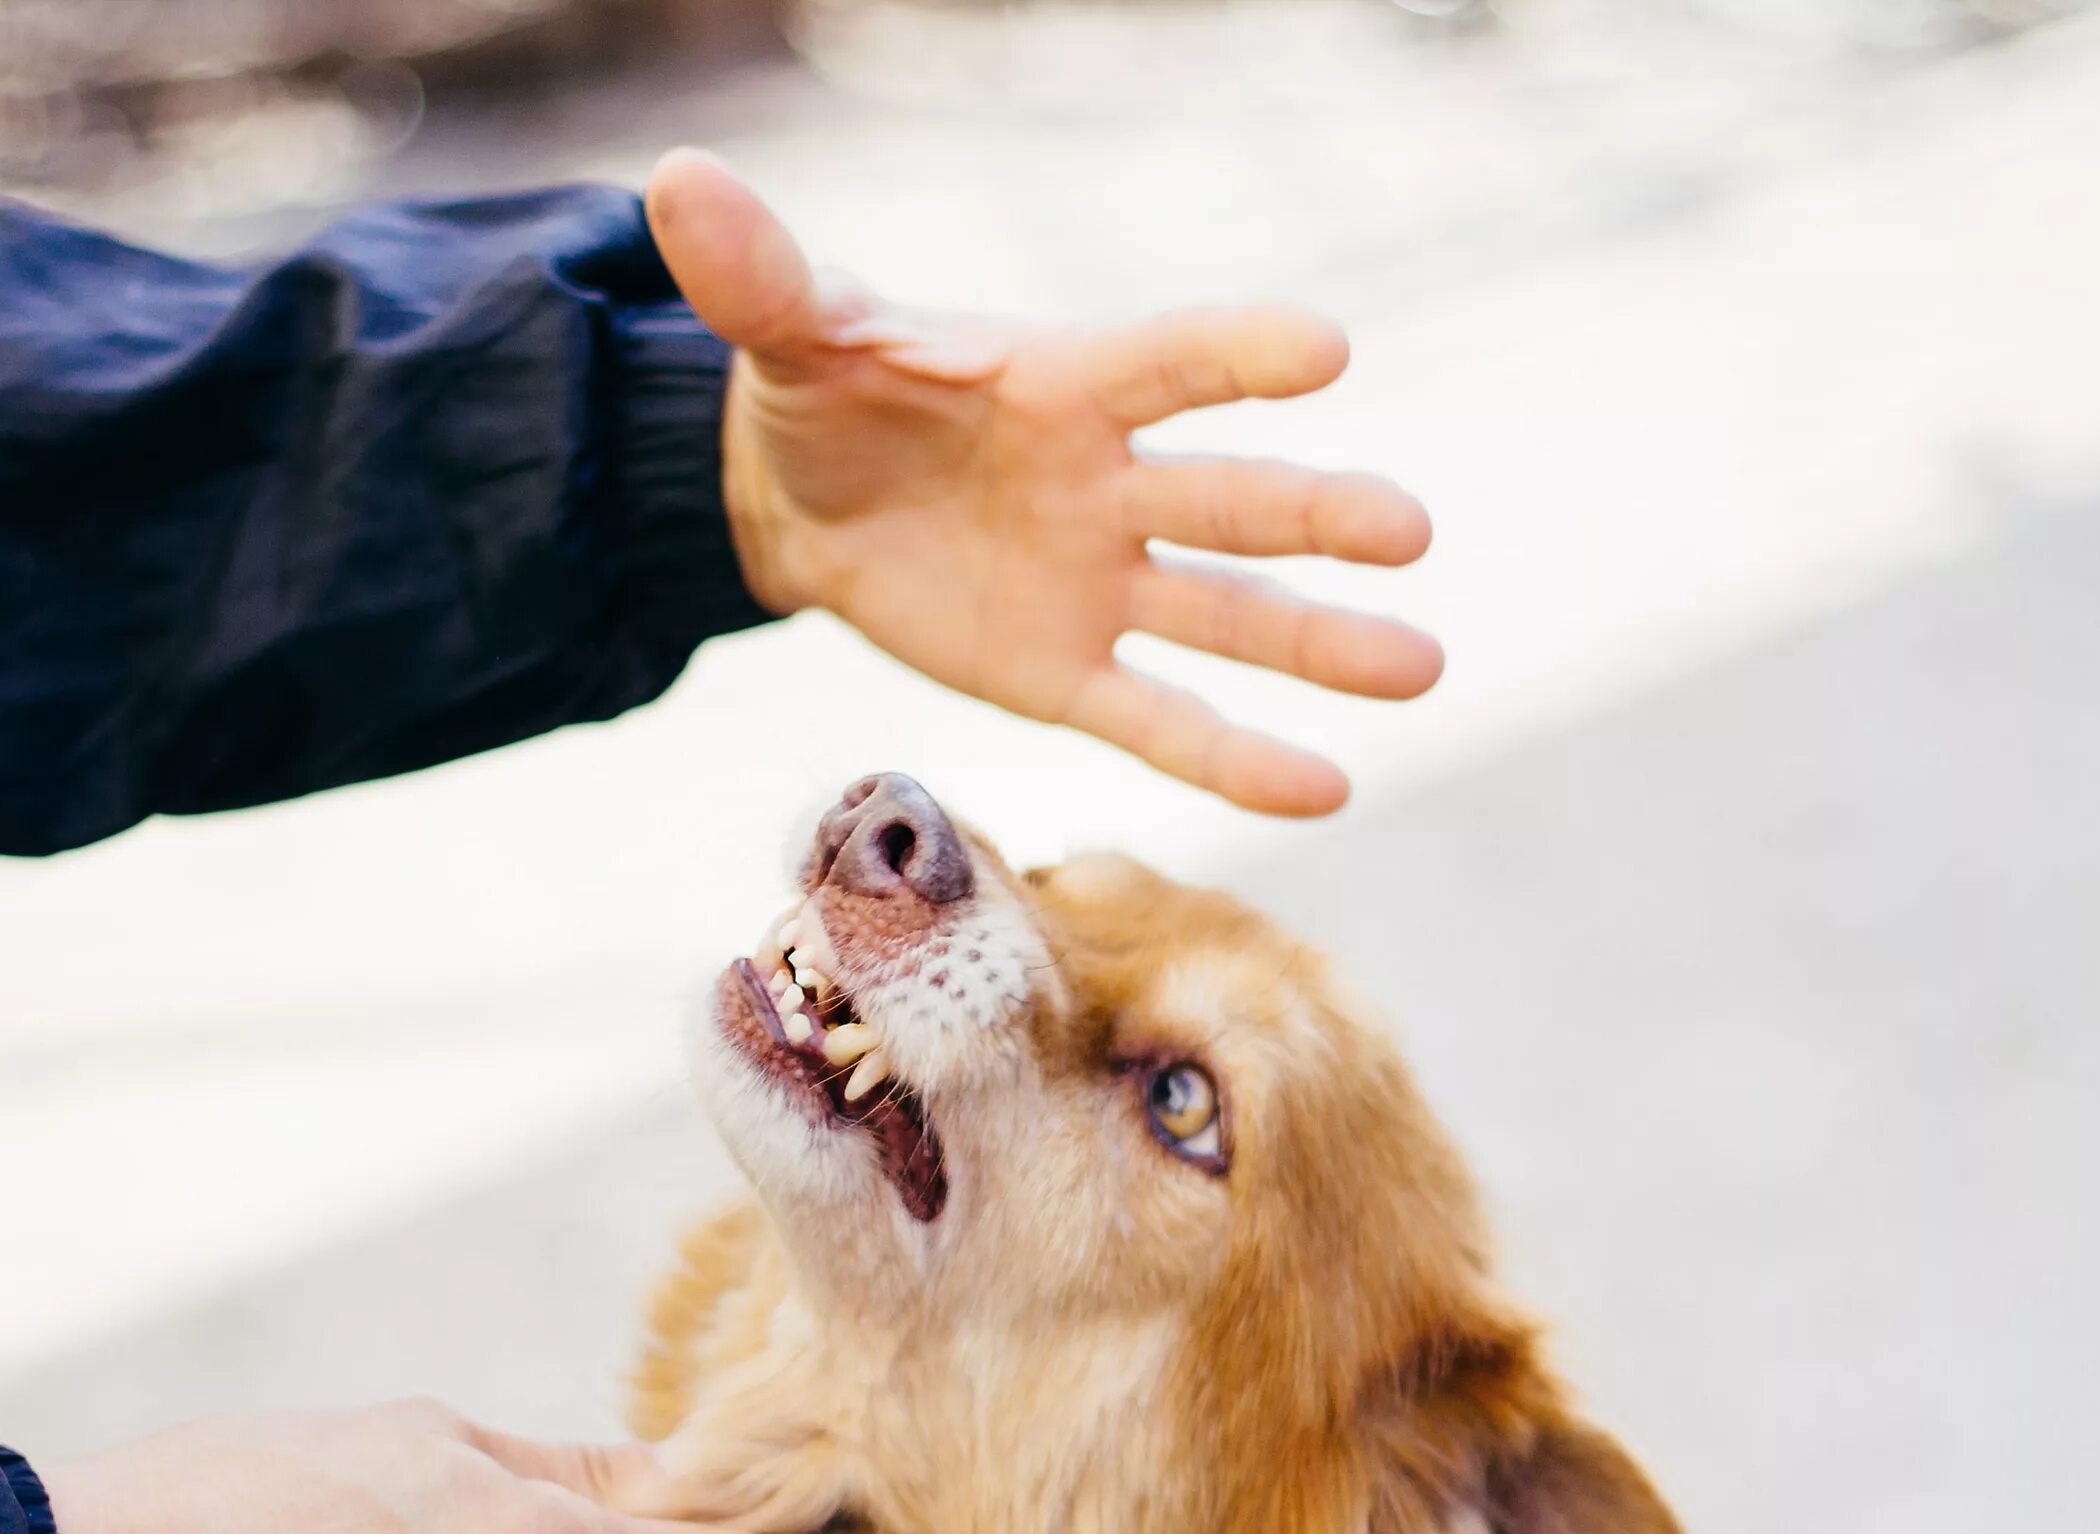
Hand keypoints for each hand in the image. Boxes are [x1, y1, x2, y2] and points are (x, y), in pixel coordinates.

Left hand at [649, 148, 1439, 817]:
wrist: (800, 495)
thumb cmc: (825, 390)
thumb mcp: (791, 334)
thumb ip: (760, 276)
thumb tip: (677, 183)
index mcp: (1063, 382)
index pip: (1166, 361)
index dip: (1237, 355)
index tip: (1327, 350)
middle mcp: (1109, 482)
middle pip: (1228, 500)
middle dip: (1316, 517)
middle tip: (1409, 532)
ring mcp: (1101, 583)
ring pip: (1227, 618)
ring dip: (1320, 646)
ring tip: (1422, 669)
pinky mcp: (1067, 674)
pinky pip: (1162, 718)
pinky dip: (1237, 756)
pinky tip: (1329, 784)